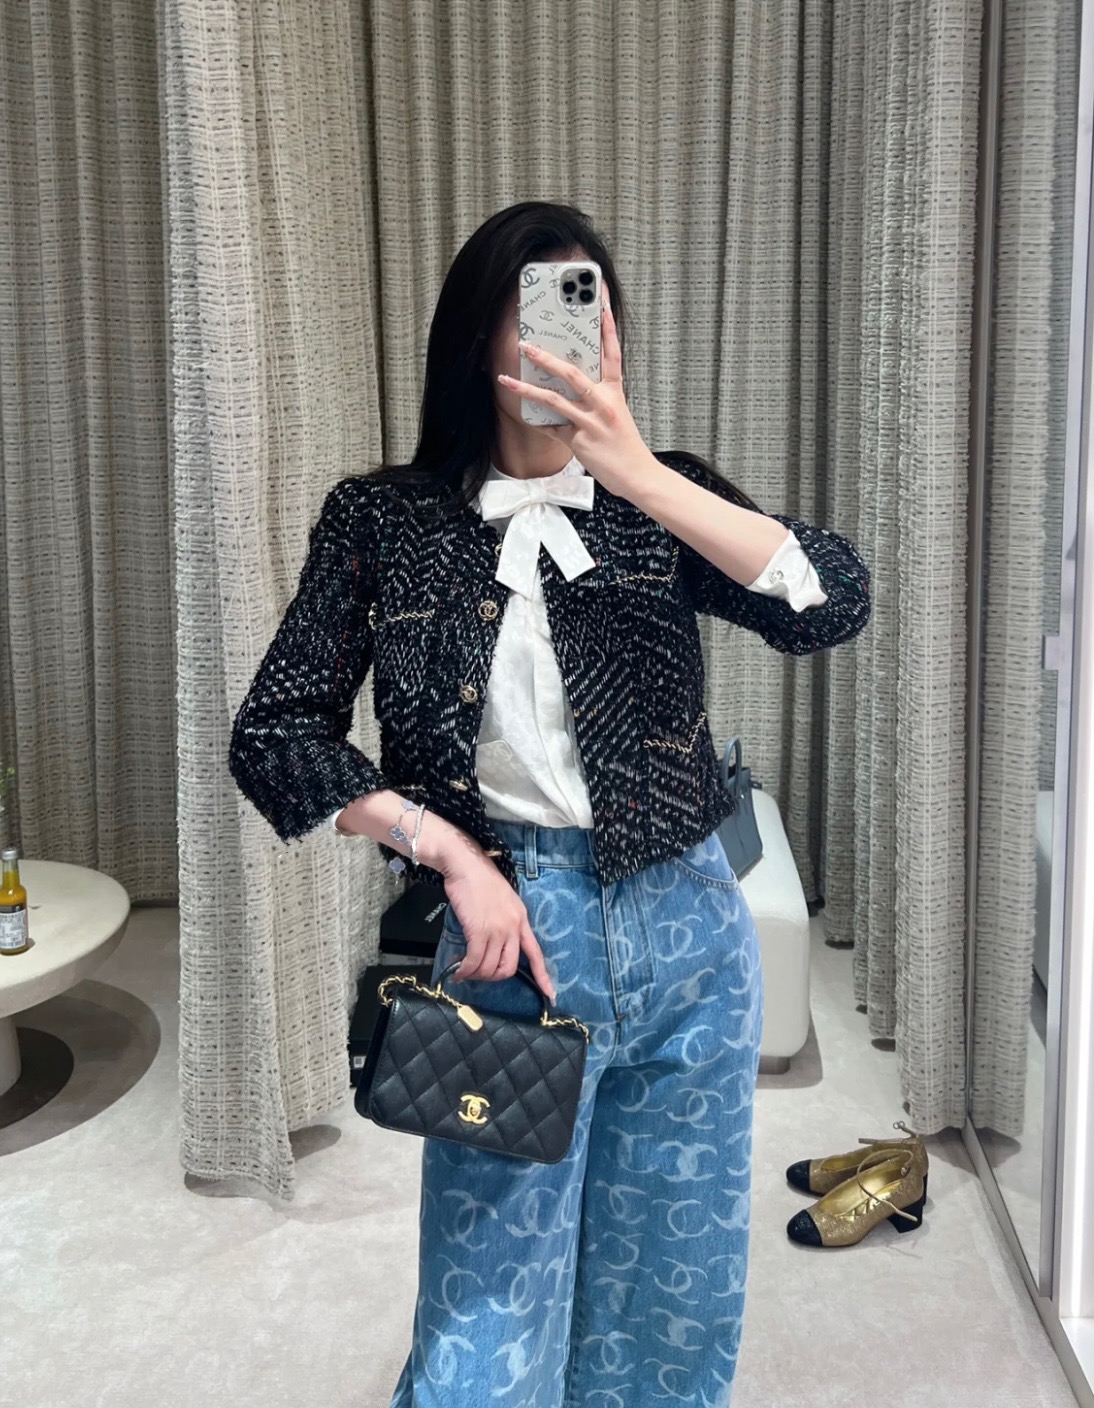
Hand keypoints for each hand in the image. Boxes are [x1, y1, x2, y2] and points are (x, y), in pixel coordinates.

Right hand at [441, 854, 555, 1002]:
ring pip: (489, 967)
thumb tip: (496, 943)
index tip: (550, 994)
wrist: (466, 865)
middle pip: (509, 968)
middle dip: (493, 977)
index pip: (536, 953)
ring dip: (475, 975)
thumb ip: (506, 922)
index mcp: (522, 919)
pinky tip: (457, 972)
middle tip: (480, 974)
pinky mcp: (478, 930)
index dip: (543, 976)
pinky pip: (474, 961)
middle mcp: (513, 927)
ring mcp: (497, 929)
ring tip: (464, 971)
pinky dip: (464, 970)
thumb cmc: (481, 880)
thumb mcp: (504, 901)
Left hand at [497, 282, 656, 497]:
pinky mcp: (579, 442)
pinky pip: (552, 429)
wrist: (638, 475)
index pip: (612, 353)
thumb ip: (599, 397)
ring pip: (554, 400)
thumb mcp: (618, 414)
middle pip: (571, 373)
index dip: (608, 327)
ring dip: (527, 389)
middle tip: (526, 344)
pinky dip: (538, 423)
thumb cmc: (627, 445)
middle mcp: (603, 403)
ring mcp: (590, 422)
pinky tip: (525, 416)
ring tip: (507, 380)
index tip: (600, 303)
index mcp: (615, 392)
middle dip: (545, 358)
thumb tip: (574, 385)